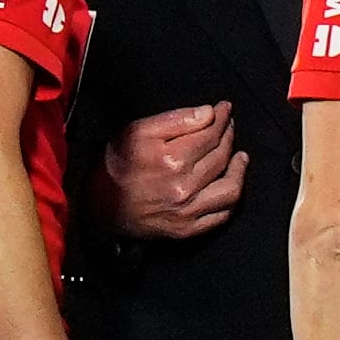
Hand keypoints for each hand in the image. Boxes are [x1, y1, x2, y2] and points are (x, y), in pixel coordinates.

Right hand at [95, 104, 247, 240]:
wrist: (99, 205)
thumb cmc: (116, 164)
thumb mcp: (138, 131)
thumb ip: (176, 120)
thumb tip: (209, 113)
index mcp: (172, 159)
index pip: (210, 133)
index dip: (221, 117)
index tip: (225, 109)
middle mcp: (183, 187)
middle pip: (221, 156)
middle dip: (229, 136)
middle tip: (229, 126)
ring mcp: (187, 212)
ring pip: (229, 188)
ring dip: (239, 169)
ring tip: (240, 157)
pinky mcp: (187, 230)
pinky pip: (221, 215)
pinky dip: (231, 198)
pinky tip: (230, 184)